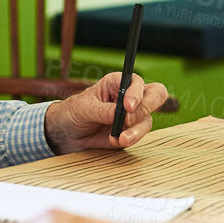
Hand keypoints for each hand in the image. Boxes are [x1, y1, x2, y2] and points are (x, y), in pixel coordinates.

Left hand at [43, 71, 168, 152]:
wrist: (67, 134)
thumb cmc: (74, 112)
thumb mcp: (84, 108)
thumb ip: (103, 110)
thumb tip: (120, 115)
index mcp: (118, 83)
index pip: (137, 82)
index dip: (136, 92)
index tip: (127, 107)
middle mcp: (130, 97)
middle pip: (156, 95)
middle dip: (146, 108)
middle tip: (129, 120)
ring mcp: (133, 115)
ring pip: (148, 119)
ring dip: (136, 131)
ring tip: (120, 139)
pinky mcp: (131, 132)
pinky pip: (139, 135)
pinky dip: (129, 140)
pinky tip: (113, 141)